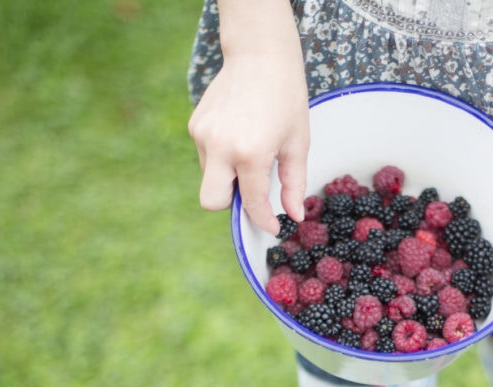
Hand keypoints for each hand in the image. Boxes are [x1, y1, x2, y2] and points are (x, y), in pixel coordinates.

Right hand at [188, 50, 309, 235]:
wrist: (260, 53)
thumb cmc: (285, 96)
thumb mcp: (297, 142)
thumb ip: (294, 183)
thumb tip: (294, 215)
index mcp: (250, 153)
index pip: (251, 202)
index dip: (263, 220)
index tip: (271, 227)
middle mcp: (221, 147)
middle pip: (212, 202)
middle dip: (230, 205)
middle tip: (251, 192)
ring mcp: (203, 135)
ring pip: (209, 178)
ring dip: (228, 177)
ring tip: (250, 151)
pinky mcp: (195, 125)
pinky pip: (206, 157)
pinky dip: (221, 157)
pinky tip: (238, 135)